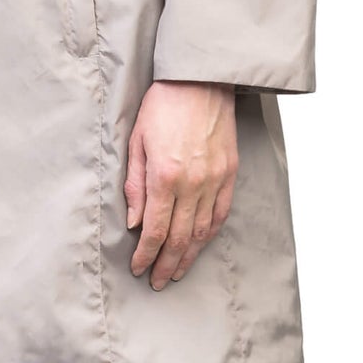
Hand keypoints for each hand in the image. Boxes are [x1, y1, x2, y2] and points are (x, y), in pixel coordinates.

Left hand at [124, 80, 237, 287]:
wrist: (200, 81)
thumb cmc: (163, 105)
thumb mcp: (137, 141)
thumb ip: (134, 184)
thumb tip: (133, 221)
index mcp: (164, 176)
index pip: (154, 229)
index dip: (145, 254)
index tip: (138, 269)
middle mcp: (192, 183)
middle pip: (178, 237)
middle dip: (166, 263)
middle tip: (157, 282)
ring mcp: (214, 179)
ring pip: (202, 230)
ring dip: (189, 255)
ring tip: (177, 272)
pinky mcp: (229, 173)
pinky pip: (221, 213)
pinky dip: (210, 234)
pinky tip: (200, 244)